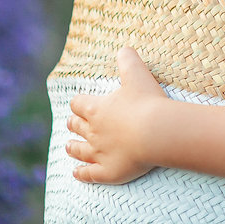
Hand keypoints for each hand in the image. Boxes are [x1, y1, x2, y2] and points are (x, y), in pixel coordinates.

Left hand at [66, 47, 168, 184]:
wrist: (156, 132)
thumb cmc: (147, 102)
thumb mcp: (137, 73)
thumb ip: (128, 59)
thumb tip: (122, 49)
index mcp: (96, 108)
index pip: (78, 104)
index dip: (79, 103)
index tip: (80, 103)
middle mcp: (92, 131)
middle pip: (76, 126)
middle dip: (74, 124)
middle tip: (73, 123)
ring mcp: (98, 153)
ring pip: (79, 151)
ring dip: (73, 148)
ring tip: (68, 147)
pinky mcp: (108, 171)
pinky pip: (89, 174)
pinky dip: (81, 174)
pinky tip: (76, 173)